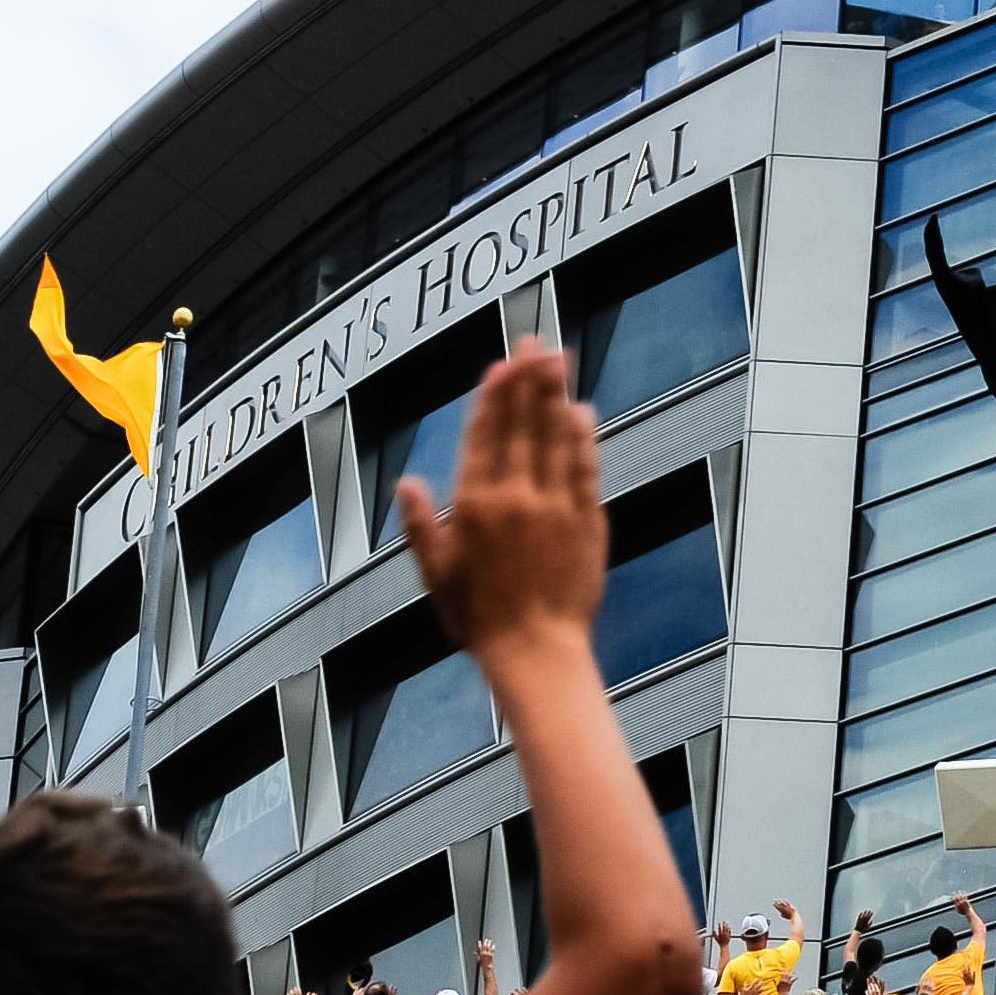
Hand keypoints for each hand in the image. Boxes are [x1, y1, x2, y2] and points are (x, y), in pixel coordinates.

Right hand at [398, 344, 604, 668]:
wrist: (535, 652)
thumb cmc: (479, 620)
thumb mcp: (435, 574)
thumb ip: (421, 524)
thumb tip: (408, 481)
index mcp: (474, 504)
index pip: (484, 434)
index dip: (494, 395)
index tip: (502, 365)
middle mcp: (515, 496)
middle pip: (522, 424)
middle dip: (529, 379)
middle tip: (537, 342)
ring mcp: (555, 506)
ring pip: (556, 437)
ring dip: (557, 395)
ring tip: (560, 360)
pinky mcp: (587, 523)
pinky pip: (585, 469)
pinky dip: (584, 438)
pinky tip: (583, 413)